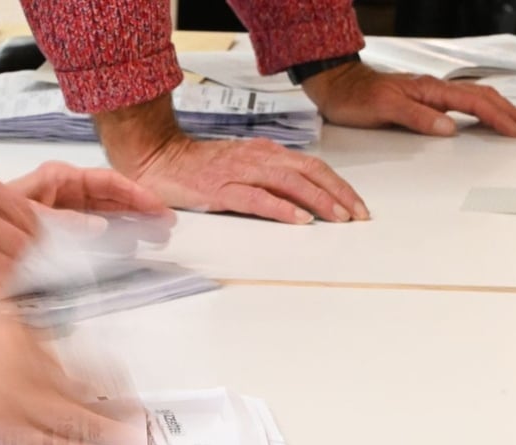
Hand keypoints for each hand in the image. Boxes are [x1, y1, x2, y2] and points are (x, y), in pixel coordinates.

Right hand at [0, 297, 142, 444]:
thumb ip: (16, 326)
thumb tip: (42, 342)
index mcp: (21, 337)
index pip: (76, 361)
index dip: (107, 376)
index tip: (124, 385)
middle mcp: (24, 368)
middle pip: (83, 394)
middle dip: (117, 411)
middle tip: (143, 422)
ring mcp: (11, 401)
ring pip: (71, 423)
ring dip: (106, 436)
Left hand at [8, 160, 174, 224]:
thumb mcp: (28, 215)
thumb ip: (64, 221)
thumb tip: (96, 226)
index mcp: (59, 178)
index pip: (108, 181)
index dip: (136, 194)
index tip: (157, 207)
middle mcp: (64, 190)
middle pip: (112, 197)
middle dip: (139, 209)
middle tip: (163, 224)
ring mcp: (64, 208)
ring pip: (107, 213)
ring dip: (130, 224)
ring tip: (152, 236)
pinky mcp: (61, 227)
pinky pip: (93, 230)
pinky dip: (111, 237)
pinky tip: (126, 247)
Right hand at [93, 93, 368, 223]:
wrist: (157, 157)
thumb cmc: (195, 166)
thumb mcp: (238, 165)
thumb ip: (265, 177)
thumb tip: (297, 197)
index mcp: (264, 152)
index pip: (311, 166)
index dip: (337, 184)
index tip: (355, 204)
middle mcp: (257, 158)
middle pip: (309, 172)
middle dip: (338, 193)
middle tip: (358, 214)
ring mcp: (239, 172)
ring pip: (290, 183)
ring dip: (318, 200)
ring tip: (338, 218)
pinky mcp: (221, 189)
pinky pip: (258, 198)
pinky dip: (282, 209)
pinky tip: (299, 220)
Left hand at [302, 61, 515, 136]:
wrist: (336, 88)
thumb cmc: (355, 97)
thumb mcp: (384, 108)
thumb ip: (416, 117)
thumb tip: (448, 128)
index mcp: (430, 90)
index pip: (474, 103)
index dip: (498, 117)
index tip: (515, 131)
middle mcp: (433, 91)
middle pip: (482, 98)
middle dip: (507, 113)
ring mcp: (428, 96)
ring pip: (473, 100)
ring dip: (497, 111)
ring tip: (513, 124)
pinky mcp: (421, 103)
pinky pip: (459, 105)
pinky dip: (479, 111)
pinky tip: (482, 120)